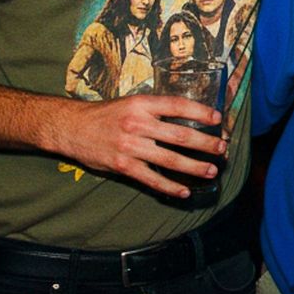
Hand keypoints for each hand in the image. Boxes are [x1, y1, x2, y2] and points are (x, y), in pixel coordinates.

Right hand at [42, 95, 226, 199]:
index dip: (201, 113)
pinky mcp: (123, 166)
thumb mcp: (131, 103)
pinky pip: (152, 179)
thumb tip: (187, 119)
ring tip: (211, 171)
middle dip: (206, 144)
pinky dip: (170, 186)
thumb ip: (155, 111)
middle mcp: (138, 124)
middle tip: (222, 149)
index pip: (178, 106)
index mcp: (142, 104)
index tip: (218, 119)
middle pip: (181, 135)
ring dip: (195, 167)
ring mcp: (131, 146)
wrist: (72, 128)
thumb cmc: (105, 115)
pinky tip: (185, 191)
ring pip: (171, 159)